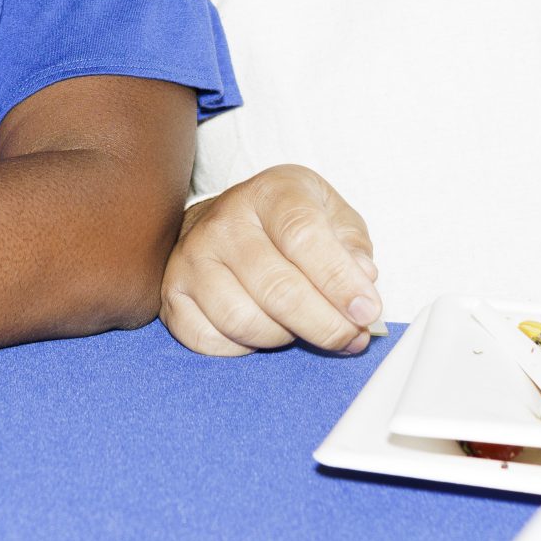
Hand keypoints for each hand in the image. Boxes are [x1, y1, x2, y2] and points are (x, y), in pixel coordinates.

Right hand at [161, 165, 381, 356]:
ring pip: (244, 321)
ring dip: (286, 337)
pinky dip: (244, 348)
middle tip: (352, 339)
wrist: (229, 220)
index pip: (304, 237)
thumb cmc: (290, 222)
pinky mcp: (173, 293)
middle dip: (325, 325)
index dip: (339, 281)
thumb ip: (352, 246)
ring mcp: (192, 257)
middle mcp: (225, 221)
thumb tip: (362, 280)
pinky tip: (263, 330)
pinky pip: (210, 341)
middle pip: (277, 289)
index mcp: (271, 192)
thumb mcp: (332, 215)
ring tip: (304, 328)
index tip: (367, 313)